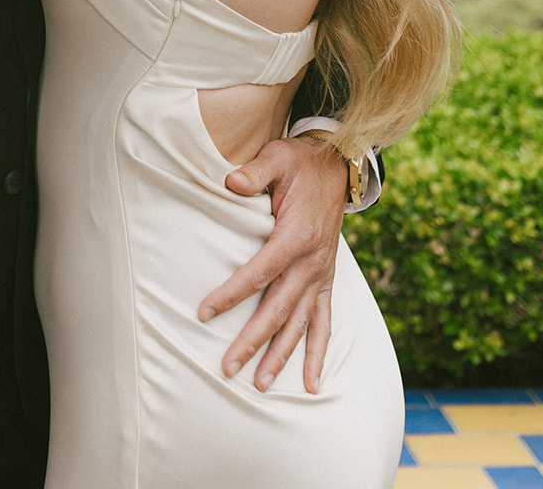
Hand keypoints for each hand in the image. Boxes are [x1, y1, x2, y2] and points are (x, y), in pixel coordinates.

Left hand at [198, 135, 345, 392]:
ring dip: (281, 355)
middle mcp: (312, 262)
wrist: (338, 166)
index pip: (258, 272)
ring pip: (300, 323)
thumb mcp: (276, 157)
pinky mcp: (327, 280)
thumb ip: (253, 172)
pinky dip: (319, 352)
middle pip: (278, 308)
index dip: (231, 294)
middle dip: (252, 340)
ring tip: (261, 384)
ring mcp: (321, 275)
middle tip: (227, 366)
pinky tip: (313, 382)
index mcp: (295, 236)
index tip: (204, 312)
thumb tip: (229, 182)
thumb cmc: (300, 162)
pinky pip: (325, 322)